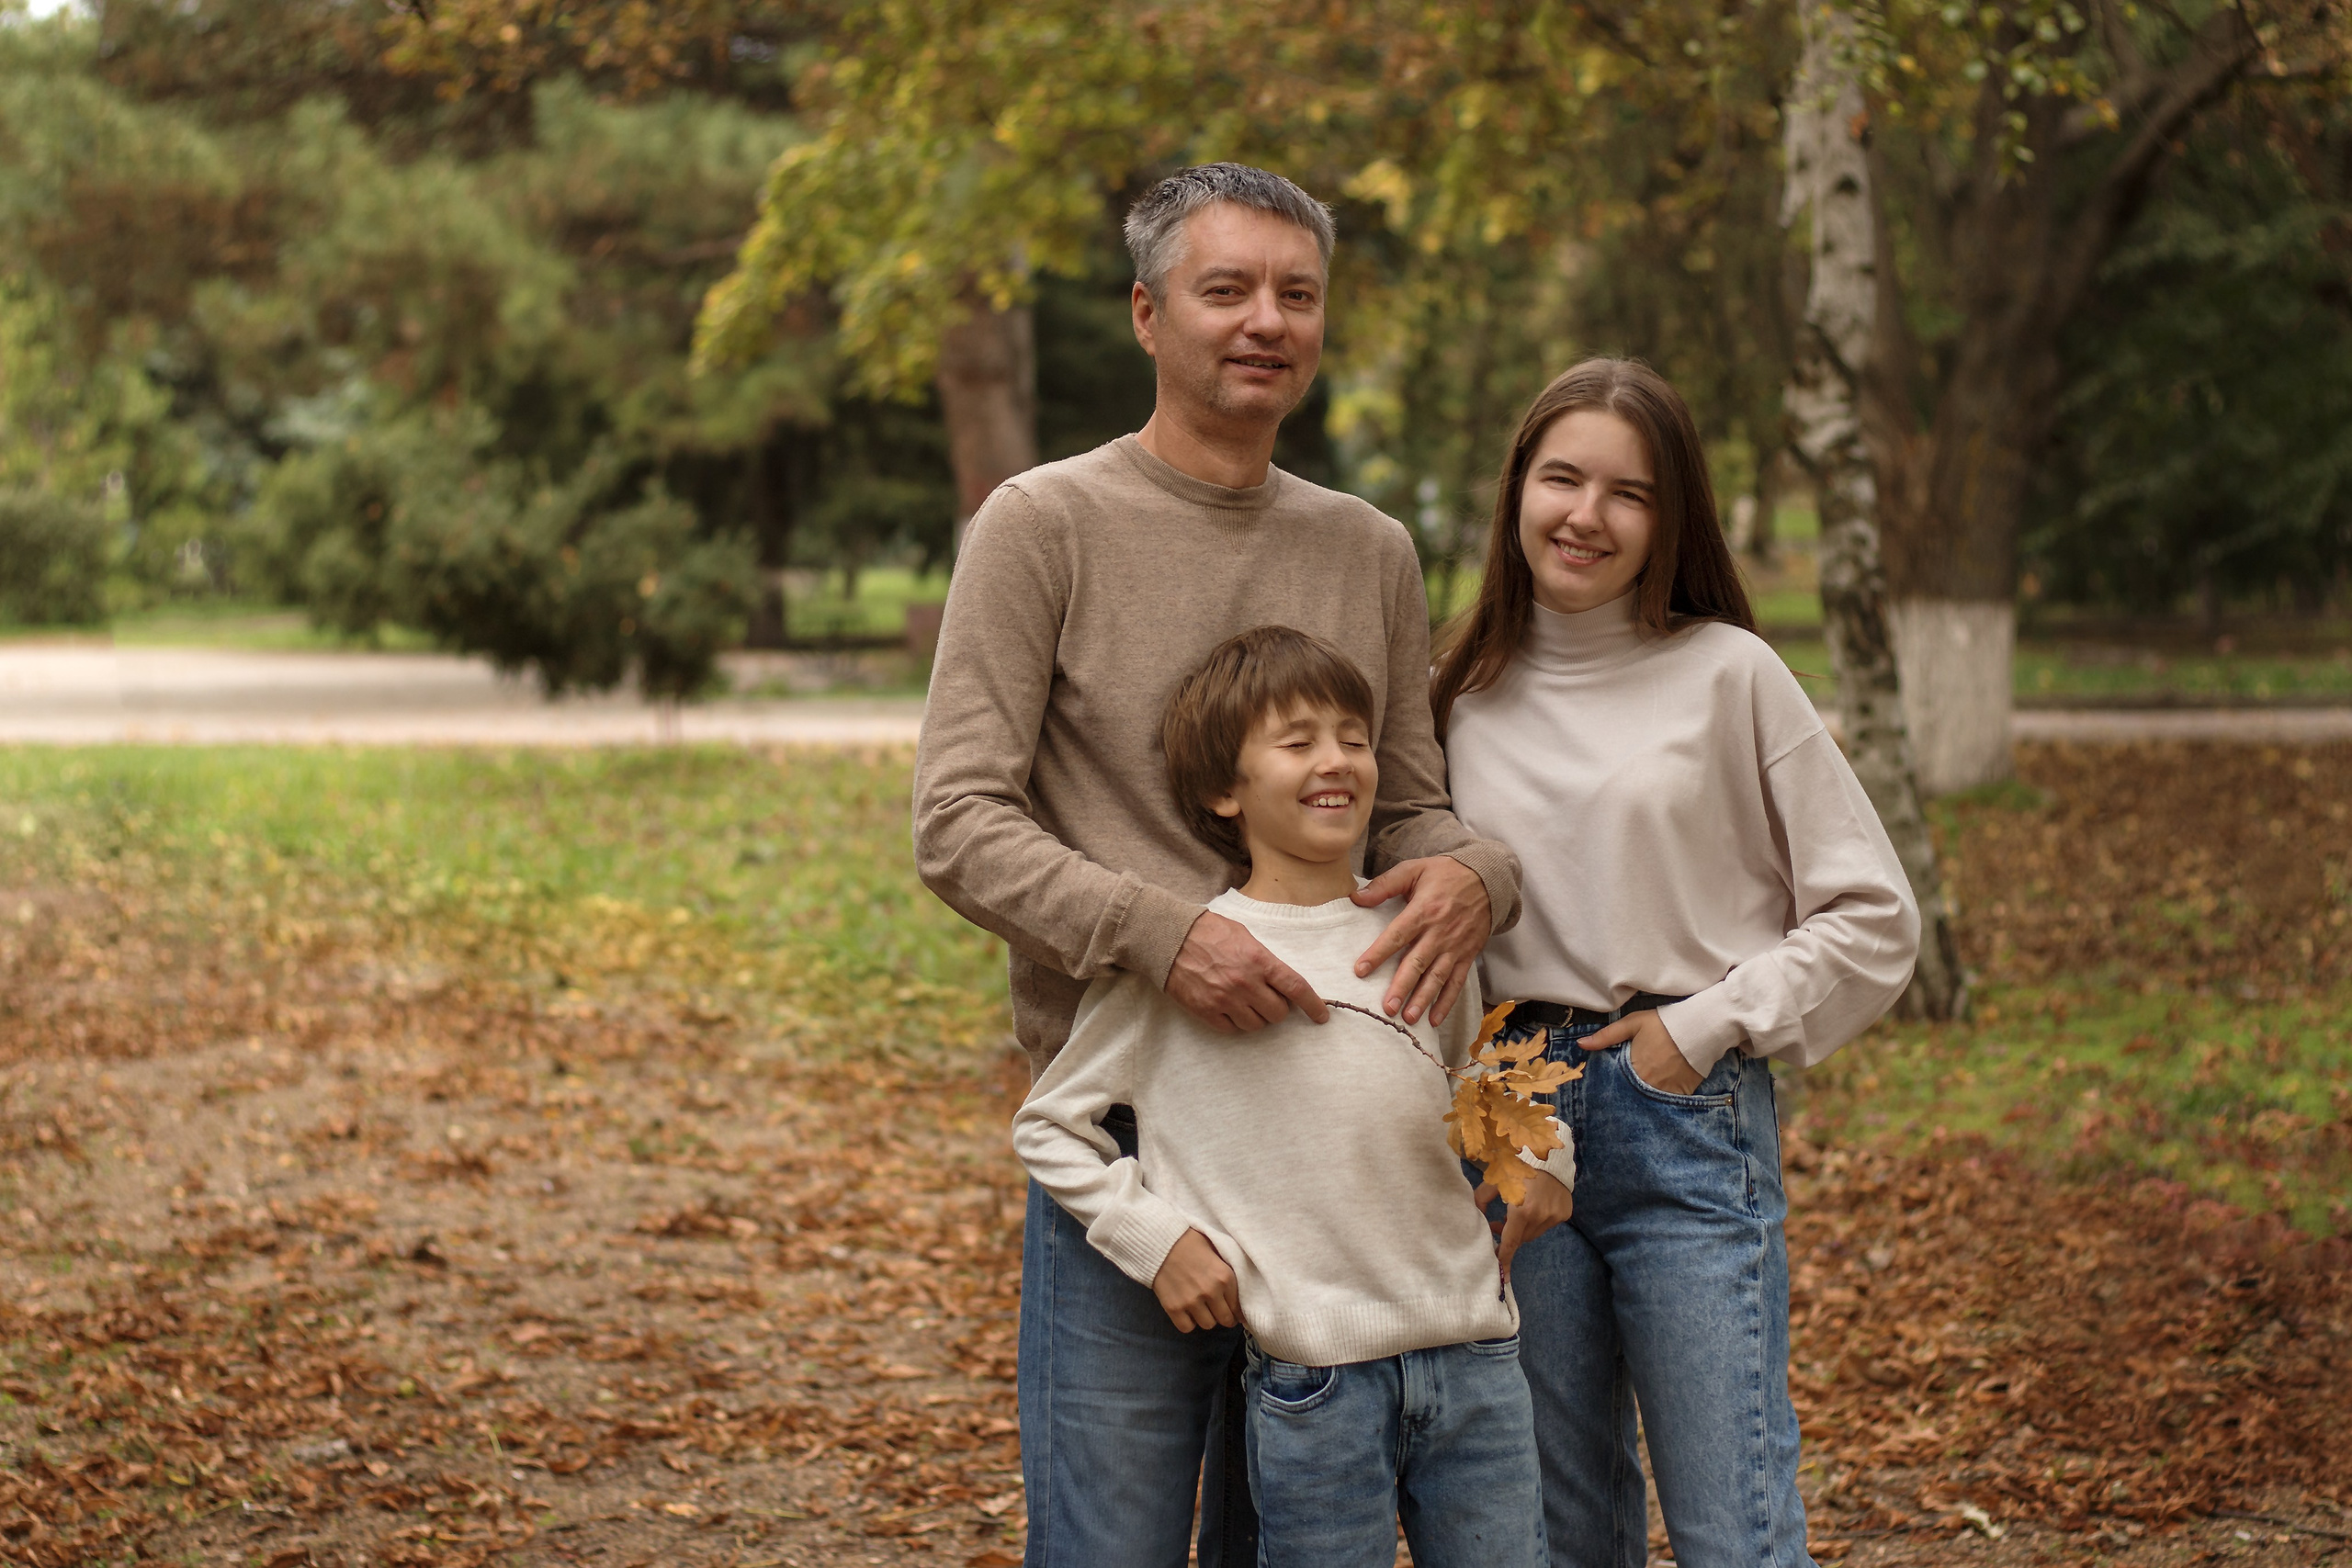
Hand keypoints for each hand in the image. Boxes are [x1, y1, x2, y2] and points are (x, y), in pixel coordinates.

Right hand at [1152, 1228, 1241, 1331]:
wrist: (1160, 1242)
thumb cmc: (1190, 1242)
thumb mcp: (1217, 1250)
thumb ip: (1228, 1271)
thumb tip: (1244, 1291)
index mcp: (1225, 1277)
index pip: (1238, 1306)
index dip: (1237, 1311)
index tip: (1234, 1311)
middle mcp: (1211, 1292)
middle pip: (1226, 1320)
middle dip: (1224, 1317)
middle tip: (1218, 1311)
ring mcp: (1191, 1301)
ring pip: (1208, 1325)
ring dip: (1206, 1318)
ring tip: (1201, 1309)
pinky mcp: (1174, 1308)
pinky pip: (1187, 1327)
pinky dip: (1188, 1322)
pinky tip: (1187, 1312)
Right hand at [1166, 911, 1329, 1032]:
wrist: (1170, 937)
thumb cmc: (1209, 931)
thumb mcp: (1245, 936)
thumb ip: (1265, 960)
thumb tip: (1281, 982)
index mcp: (1259, 960)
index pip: (1296, 987)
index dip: (1313, 1005)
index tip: (1321, 1016)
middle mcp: (1245, 982)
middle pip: (1278, 1013)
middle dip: (1277, 1009)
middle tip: (1268, 999)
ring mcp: (1225, 999)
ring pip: (1256, 1025)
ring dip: (1256, 1017)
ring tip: (1245, 1002)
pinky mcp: (1206, 1010)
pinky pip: (1231, 1029)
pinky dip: (1234, 1023)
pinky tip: (1229, 1009)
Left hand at [1349, 856, 1492, 1025]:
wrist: (1488, 878)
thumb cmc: (1446, 874)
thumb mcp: (1415, 869)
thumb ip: (1385, 884)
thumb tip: (1356, 898)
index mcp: (1423, 910)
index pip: (1396, 936)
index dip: (1378, 954)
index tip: (1360, 970)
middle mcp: (1439, 932)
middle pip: (1417, 963)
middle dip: (1402, 987)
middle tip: (1387, 1007)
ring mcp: (1455, 946)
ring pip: (1437, 977)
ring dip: (1423, 999)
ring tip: (1408, 1018)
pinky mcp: (1467, 955)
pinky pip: (1457, 982)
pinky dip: (1447, 1002)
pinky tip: (1434, 1019)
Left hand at [1473, 1170, 1572, 1286]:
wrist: (1550, 1158)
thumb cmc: (1518, 1168)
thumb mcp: (1496, 1181)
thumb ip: (1481, 1199)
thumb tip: (1474, 1215)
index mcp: (1521, 1210)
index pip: (1510, 1242)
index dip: (1505, 1258)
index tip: (1503, 1276)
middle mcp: (1540, 1216)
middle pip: (1521, 1238)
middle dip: (1511, 1233)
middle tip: (1501, 1222)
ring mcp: (1555, 1216)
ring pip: (1534, 1233)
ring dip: (1525, 1227)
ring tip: (1518, 1212)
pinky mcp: (1565, 1214)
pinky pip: (1547, 1225)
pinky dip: (1539, 1220)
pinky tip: (1537, 1204)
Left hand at [1580, 1010, 1702, 1093]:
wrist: (1700, 1028)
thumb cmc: (1663, 1024)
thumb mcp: (1632, 1023)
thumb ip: (1606, 1036)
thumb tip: (1581, 1044)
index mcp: (1633, 1068)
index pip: (1615, 1086)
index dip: (1610, 1088)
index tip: (1603, 1092)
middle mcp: (1648, 1084)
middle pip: (1631, 1097)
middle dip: (1625, 1097)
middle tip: (1620, 1098)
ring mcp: (1666, 1091)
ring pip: (1648, 1103)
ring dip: (1642, 1101)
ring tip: (1637, 1100)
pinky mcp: (1682, 1093)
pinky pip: (1667, 1104)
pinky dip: (1661, 1102)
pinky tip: (1656, 1099)